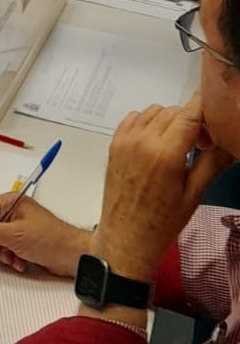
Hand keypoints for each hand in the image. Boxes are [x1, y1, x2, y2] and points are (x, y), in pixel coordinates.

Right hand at [0, 192, 89, 276]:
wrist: (72, 255)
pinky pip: (8, 249)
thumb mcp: (15, 235)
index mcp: (11, 202)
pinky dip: (11, 258)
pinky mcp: (25, 241)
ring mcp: (20, 227)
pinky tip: (20, 264)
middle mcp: (14, 212)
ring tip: (12, 260)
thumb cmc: (48, 239)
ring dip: (2, 253)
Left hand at [91, 92, 231, 281]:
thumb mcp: (194, 194)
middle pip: (175, 111)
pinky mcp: (115, 142)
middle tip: (201, 145)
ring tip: (178, 146)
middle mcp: (143, 139)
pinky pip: (135, 117)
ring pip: (155, 111)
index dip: (205, 106)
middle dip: (192, 122)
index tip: (215, 109)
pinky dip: (149, 122)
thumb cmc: (163, 222)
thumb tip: (231, 144)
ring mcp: (126, 139)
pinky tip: (157, 143)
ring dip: (171, 121)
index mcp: (166, 153)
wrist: (126, 237)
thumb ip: (213, 163)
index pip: (189, 113)